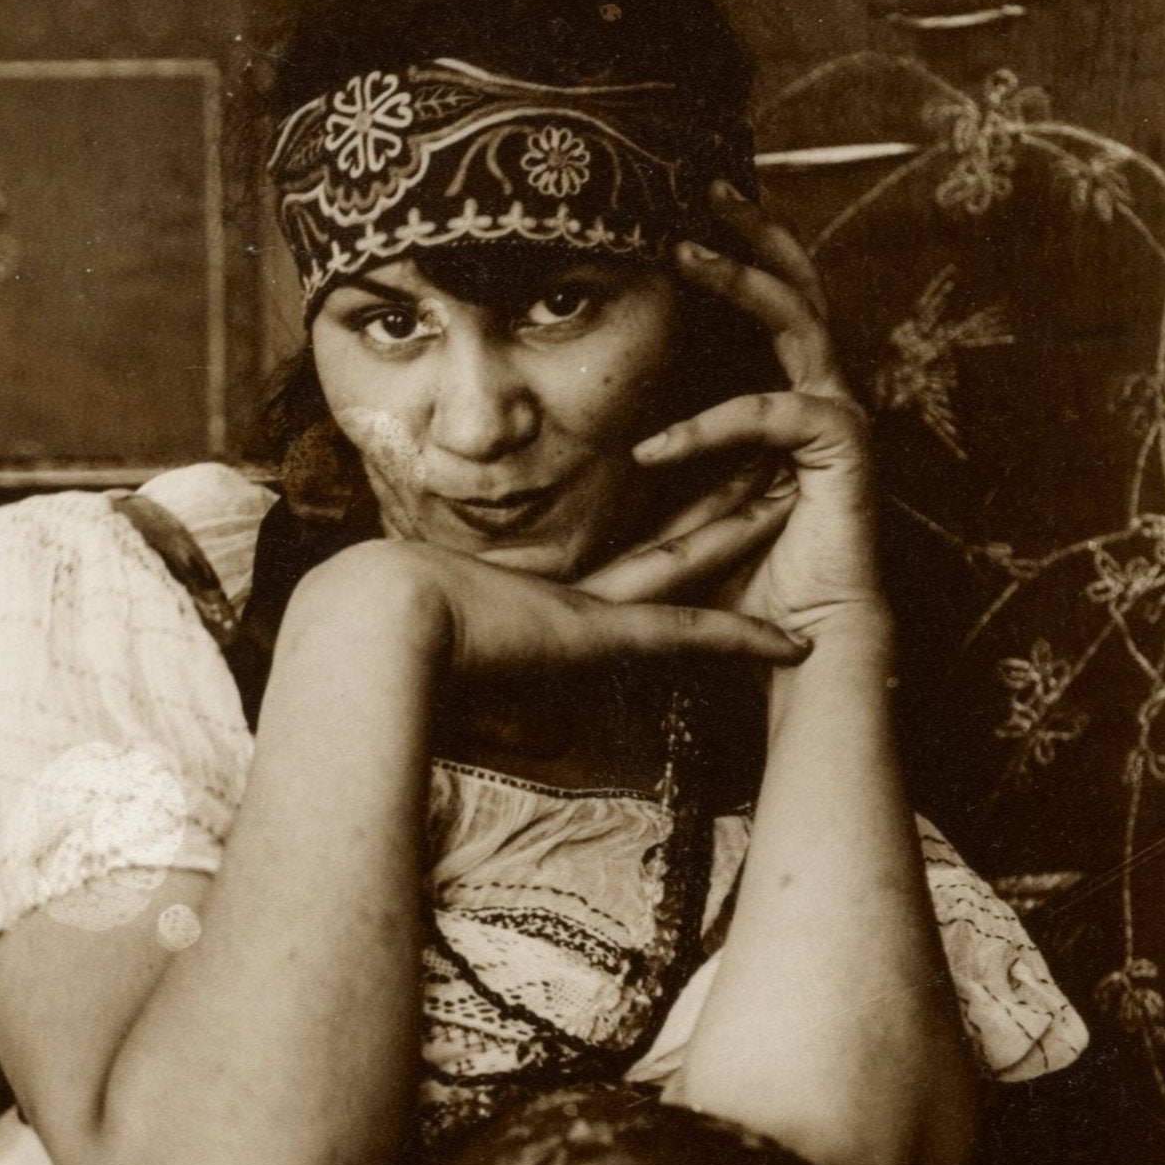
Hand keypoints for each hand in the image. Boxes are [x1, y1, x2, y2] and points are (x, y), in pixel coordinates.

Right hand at [317, 460, 803, 683]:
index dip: (663, 541)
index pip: (619, 572)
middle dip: (715, 505)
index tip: (699, 504)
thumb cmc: (377, 632)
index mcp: (537, 608)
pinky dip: (738, 644)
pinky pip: (687, 641)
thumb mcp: (411, 637)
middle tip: (769, 462)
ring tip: (791, 492)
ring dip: (741, 533)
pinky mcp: (596, 636)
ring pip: (687, 564)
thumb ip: (436, 657)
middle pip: (663, 545)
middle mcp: (572, 602)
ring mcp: (587, 614)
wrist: (371, 622)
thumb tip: (426, 701)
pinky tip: (792, 646)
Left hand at [636, 183, 882, 643]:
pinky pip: (771, 414)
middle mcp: (820, 391)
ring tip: (682, 251)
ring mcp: (838, 415)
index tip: (673, 215)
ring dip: (738, 278)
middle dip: (749, 228)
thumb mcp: (674, 512)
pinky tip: (651, 449)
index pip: (766, 303)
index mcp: (789, 395)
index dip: (731, 253)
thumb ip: (639, 472)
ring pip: (796, 317)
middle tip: (698, 184)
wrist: (804, 645)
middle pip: (795, 281)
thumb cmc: (743, 582)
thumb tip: (556, 456)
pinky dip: (709, 426)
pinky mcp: (843, 450)